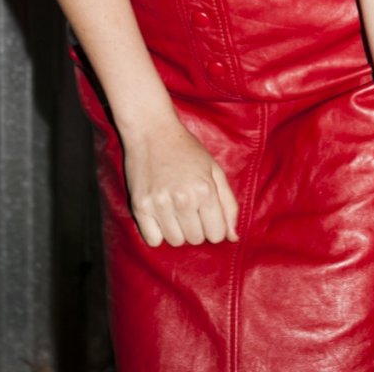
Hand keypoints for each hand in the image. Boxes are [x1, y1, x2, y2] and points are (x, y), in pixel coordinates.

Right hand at [120, 110, 239, 248]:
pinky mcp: (140, 207)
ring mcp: (159, 204)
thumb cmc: (186, 149)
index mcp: (205, 189)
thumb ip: (228, 204)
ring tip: (174, 209)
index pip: (217, 234)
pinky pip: (153, 241)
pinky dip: (158, 233)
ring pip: (175, 241)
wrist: (151, 131)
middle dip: (196, 227)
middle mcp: (183, 199)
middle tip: (189, 206)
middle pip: (196, 239)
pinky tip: (160, 214)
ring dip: (178, 230)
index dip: (214, 226)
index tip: (207, 213)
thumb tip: (234, 237)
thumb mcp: (214, 169)